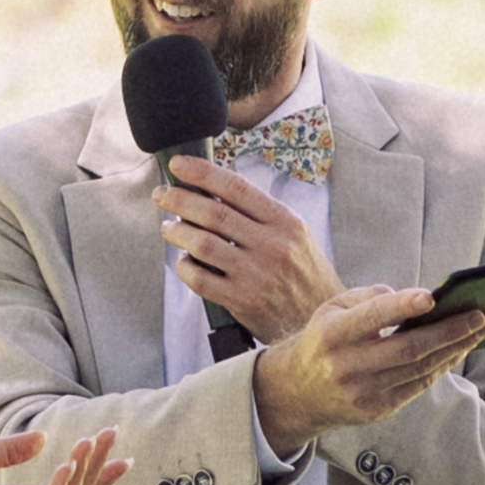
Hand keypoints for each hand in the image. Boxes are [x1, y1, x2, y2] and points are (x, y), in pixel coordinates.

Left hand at [154, 154, 343, 340]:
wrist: (323, 319)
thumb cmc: (305, 274)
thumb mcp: (296, 235)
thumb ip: (261, 215)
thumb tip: (213, 191)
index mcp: (285, 222)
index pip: (236, 188)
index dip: (202, 173)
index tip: (178, 164)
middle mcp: (272, 245)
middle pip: (213, 214)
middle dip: (179, 199)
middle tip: (161, 194)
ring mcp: (256, 274)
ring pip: (202, 245)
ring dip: (177, 232)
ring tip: (168, 227)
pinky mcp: (243, 301)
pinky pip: (200, 280)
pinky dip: (185, 267)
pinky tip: (183, 261)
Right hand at [252, 285, 484, 453]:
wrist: (298, 392)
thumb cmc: (324, 339)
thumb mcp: (333, 308)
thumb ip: (370, 298)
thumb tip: (415, 300)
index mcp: (333, 334)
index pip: (372, 318)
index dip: (402, 307)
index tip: (432, 297)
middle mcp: (347, 366)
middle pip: (408, 349)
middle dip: (449, 332)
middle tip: (481, 315)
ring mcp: (363, 393)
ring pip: (419, 369)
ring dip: (454, 349)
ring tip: (480, 329)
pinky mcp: (377, 410)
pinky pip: (417, 386)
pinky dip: (441, 366)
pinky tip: (459, 350)